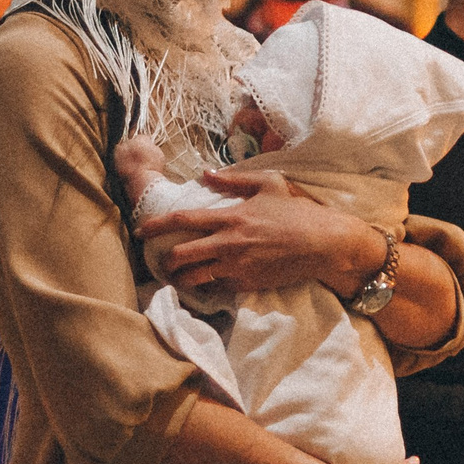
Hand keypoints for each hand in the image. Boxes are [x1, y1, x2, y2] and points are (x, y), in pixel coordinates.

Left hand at [136, 167, 380, 295]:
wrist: (322, 243)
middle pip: (181, 255)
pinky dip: (206, 287)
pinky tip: (204, 283)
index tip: (141, 230)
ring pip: (194, 277)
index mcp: (230, 216)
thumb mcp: (268, 184)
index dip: (156, 226)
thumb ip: (233, 179)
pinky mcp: (247, 284)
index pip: (182, 221)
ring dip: (180, 278)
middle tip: (161, 261)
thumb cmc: (296, 210)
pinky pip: (216, 288)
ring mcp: (237, 266)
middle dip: (164, 260)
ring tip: (177, 277)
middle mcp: (228, 243)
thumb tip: (205, 174)